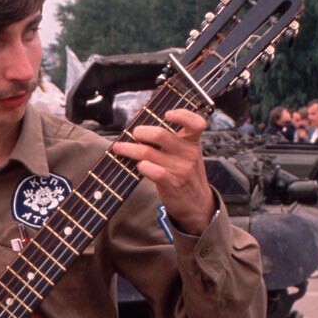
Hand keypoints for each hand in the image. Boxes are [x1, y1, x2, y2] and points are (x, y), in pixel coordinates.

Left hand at [111, 107, 215, 232]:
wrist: (197, 203)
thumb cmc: (186, 173)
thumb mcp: (186, 153)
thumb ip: (171, 140)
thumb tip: (140, 123)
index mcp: (192, 142)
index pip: (196, 123)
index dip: (183, 115)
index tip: (167, 114)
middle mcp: (188, 153)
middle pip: (159, 134)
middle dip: (140, 132)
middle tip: (134, 134)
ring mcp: (180, 169)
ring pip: (147, 152)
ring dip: (129, 149)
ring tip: (120, 147)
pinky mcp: (171, 183)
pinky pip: (151, 170)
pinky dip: (141, 166)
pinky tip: (137, 165)